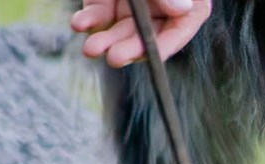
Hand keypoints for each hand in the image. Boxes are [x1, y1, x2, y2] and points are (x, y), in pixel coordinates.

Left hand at [71, 0, 211, 67]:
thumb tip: (183, 10)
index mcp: (185, 1)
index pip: (180, 29)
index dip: (166, 46)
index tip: (149, 55)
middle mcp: (159, 7)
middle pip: (147, 35)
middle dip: (129, 48)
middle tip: (113, 57)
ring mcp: (132, 6)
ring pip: (120, 31)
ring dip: (106, 40)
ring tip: (91, 49)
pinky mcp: (106, 1)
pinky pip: (98, 16)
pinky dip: (88, 21)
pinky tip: (80, 24)